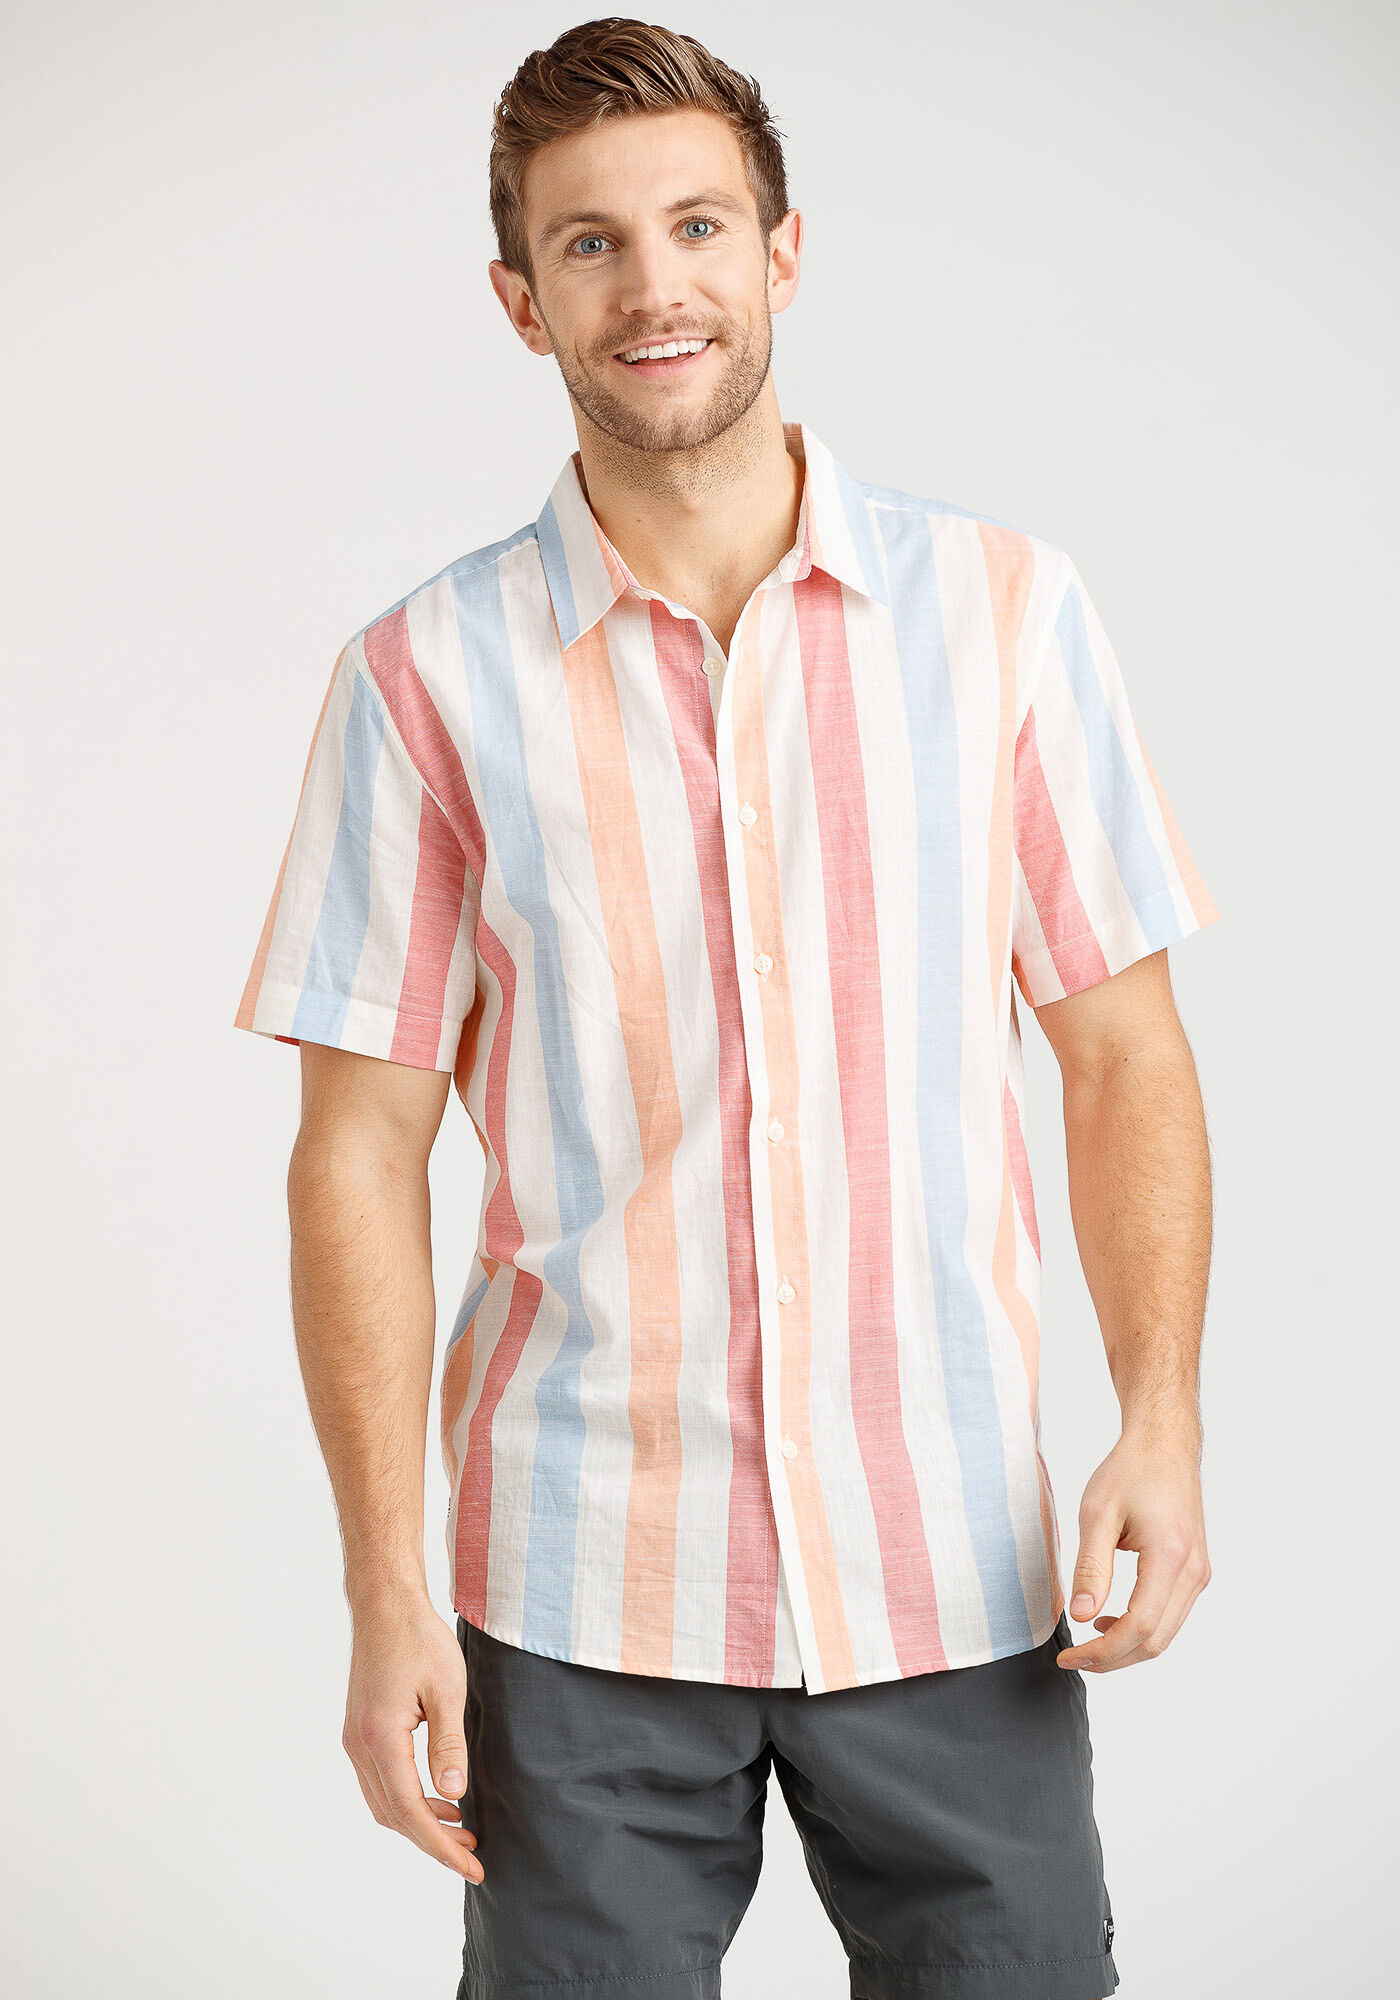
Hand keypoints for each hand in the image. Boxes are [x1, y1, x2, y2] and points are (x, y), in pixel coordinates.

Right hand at [341, 1593, 483, 1881]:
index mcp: (380, 1738)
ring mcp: (356, 1739)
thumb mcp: (447, 1688)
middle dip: (433, 1841)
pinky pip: (382, 1781)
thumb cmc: (418, 1639)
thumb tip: (454, 1793)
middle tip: (474, 1855)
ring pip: (384, 1802)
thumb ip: (449, 1743)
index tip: (471, 1865)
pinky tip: (440, 1795)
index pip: (410, 1810)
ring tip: (463, 1829)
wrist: (385, 1604)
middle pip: (394, 1815)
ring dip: (421, 1821)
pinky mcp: (361, 1731)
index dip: (440, 1844)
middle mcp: (360, 1746)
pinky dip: (409, 1798)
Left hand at [1055, 1422, 1211, 1672]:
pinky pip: (1169, 1616)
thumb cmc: (1131, 1470)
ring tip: (1087, 1642)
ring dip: (1126, 1646)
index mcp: (1171, 1556)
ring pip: (1165, 1634)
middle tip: (1073, 1658)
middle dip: (1112, 1658)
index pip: (1139, 1627)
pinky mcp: (1194, 1572)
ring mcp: (1198, 1574)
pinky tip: (1108, 1619)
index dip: (1103, 1651)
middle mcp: (1193, 1572)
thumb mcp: (1097, 1513)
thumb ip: (1090, 1567)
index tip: (1070, 1657)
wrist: (1164, 1444)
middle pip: (1155, 1641)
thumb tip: (1080, 1615)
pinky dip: (1140, 1629)